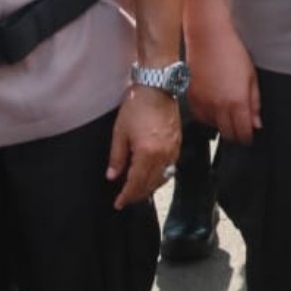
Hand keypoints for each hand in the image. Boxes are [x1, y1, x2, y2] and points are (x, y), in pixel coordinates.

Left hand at [108, 85, 179, 209]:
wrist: (157, 87)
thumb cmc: (137, 105)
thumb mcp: (120, 132)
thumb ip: (116, 157)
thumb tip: (112, 176)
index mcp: (147, 153)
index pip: (136, 183)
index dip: (126, 196)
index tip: (118, 203)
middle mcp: (163, 155)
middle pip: (150, 184)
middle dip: (137, 194)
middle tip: (125, 199)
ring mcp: (173, 150)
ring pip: (162, 178)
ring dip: (149, 187)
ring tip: (137, 188)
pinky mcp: (178, 144)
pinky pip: (170, 167)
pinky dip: (160, 175)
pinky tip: (151, 174)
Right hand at [188, 20, 260, 143]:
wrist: (207, 37)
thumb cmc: (231, 51)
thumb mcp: (252, 76)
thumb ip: (254, 102)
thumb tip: (256, 122)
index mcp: (236, 102)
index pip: (242, 133)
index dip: (247, 137)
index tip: (249, 135)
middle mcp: (218, 106)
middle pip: (227, 134)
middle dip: (236, 134)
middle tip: (240, 127)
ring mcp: (202, 103)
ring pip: (212, 126)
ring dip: (221, 123)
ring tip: (227, 110)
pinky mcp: (190, 98)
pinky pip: (200, 116)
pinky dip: (207, 115)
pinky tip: (213, 104)